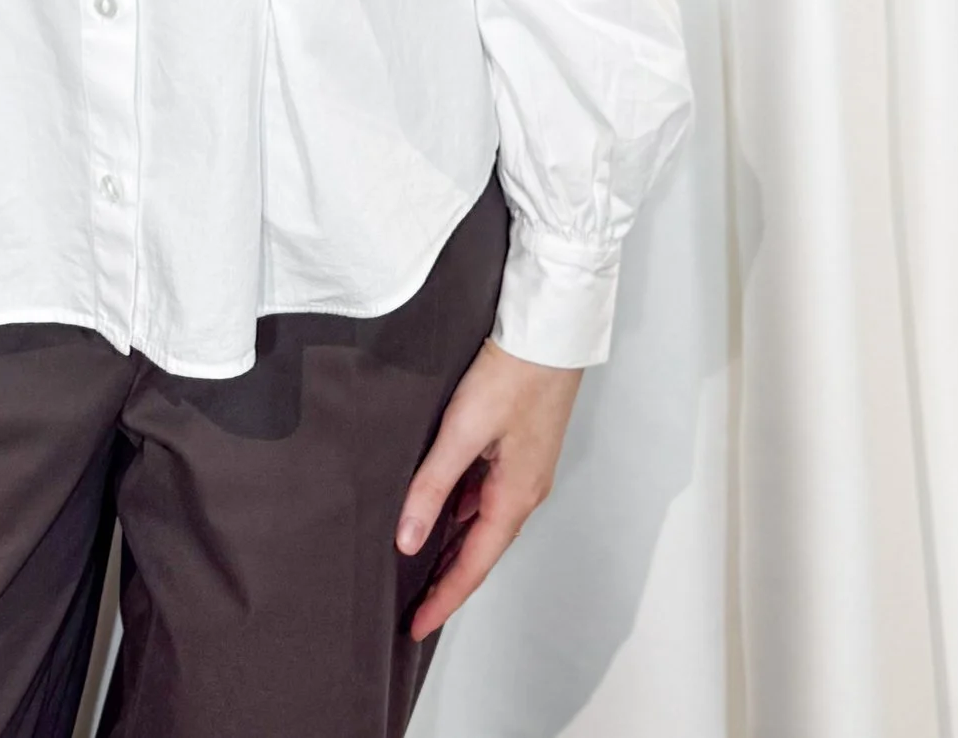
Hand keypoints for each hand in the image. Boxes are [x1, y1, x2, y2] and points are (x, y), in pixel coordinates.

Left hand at [396, 342, 582, 640]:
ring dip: (454, 547)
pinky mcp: (519, 448)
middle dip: (447, 581)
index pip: (474, 566)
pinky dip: (462, 513)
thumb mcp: (462, 431)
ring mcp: (524, 471)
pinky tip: (440, 506)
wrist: (549, 331)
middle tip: (413, 606)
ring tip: (418, 565)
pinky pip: (486, 496)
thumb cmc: (512, 375)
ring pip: (483, 523)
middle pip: (480, 551)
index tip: (417, 627)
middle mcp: (524, 492)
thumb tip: (408, 539)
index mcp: (515, 498)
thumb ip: (432, 485)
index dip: (443, 599)